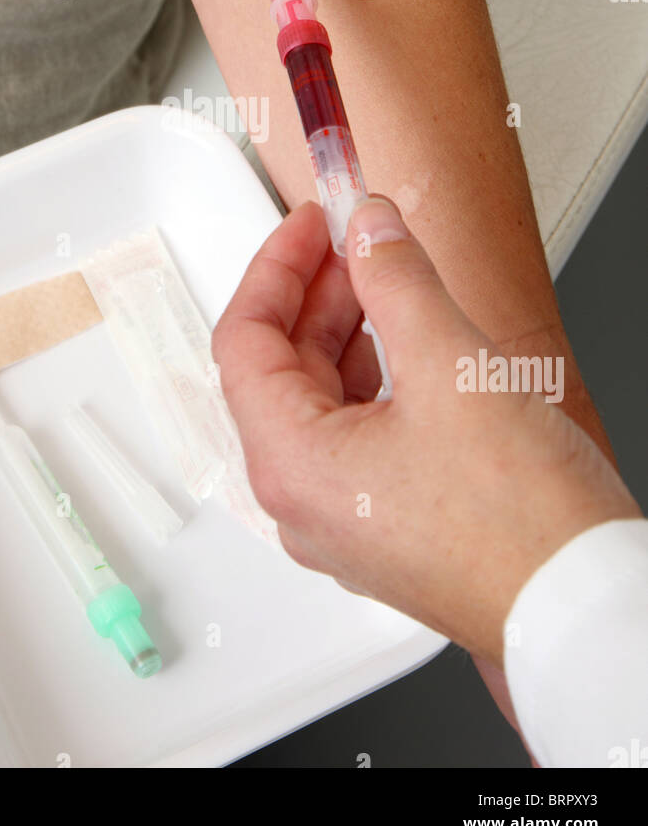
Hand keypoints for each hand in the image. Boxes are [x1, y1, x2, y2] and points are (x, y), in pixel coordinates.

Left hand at [211, 197, 639, 665]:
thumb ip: (395, 279)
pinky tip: (409, 343)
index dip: (276, 268)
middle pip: (280, 370)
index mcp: (291, 465)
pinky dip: (374, 377)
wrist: (579, 602)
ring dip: (346, 331)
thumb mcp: (449, 364)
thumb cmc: (520, 520)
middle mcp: (303, 501)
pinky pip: (357, 434)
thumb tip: (368, 229)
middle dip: (316, 293)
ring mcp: (344, 518)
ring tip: (385, 280)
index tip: (310, 223)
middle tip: (352, 238)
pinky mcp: (386, 524)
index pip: (245, 341)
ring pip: (321, 402)